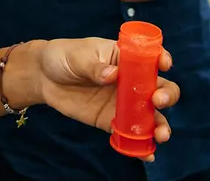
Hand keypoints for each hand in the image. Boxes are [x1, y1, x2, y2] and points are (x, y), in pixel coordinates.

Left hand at [33, 39, 178, 157]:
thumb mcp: (77, 56)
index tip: (164, 65)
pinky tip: (146, 154)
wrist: (43, 77)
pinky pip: (130, 135)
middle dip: (166, 96)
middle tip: (157, 101)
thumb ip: (94, 66)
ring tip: (160, 134)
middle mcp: (131, 81)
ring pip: (150, 116)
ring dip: (160, 125)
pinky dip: (140, 146)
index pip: (151, 57)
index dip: (162, 60)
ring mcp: (123, 103)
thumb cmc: (63, 57)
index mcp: (125, 57)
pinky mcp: (111, 121)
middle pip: (159, 88)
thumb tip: (111, 75)